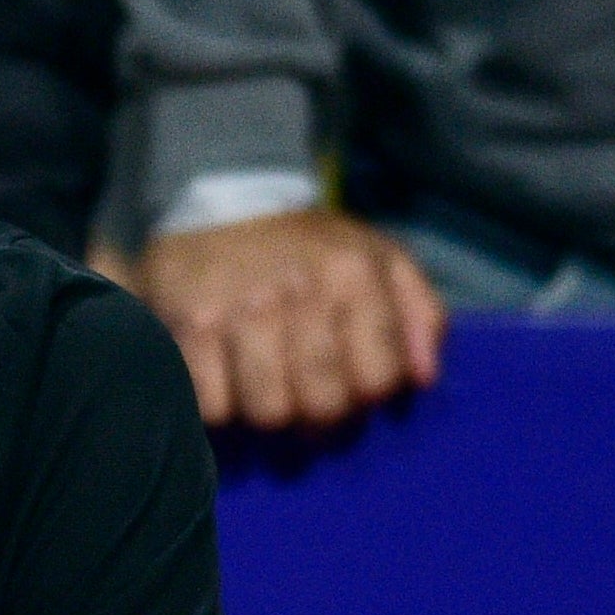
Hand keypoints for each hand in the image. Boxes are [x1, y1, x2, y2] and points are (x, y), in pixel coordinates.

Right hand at [131, 208, 444, 428]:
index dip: (365, 397)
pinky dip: (218, 408)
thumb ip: (418, 313)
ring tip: (263, 388)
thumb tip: (424, 377)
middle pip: (322, 404)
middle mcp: (299, 292)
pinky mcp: (190, 329)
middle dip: (317, 414)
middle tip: (304, 396)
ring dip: (267, 412)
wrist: (222, 200)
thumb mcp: (379, 258)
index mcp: (353, 275)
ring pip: (267, 413)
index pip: (377, 379)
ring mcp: (240, 312)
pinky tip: (224, 381)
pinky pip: (212, 408)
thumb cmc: (309, 246)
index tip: (348, 387)